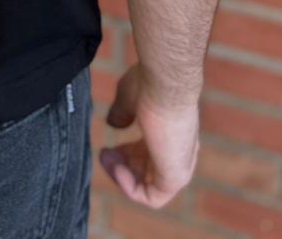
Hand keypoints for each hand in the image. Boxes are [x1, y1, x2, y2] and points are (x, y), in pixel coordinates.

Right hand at [99, 63, 199, 208]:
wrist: (165, 84)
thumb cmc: (150, 84)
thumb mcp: (128, 99)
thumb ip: (122, 114)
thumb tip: (113, 124)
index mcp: (172, 133)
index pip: (150, 154)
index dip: (127, 154)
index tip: (109, 147)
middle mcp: (179, 151)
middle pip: (148, 171)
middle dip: (122, 165)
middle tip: (103, 154)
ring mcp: (179, 165)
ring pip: (149, 186)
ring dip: (122, 177)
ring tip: (105, 159)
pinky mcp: (175, 176)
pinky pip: (152, 197)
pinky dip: (130, 187)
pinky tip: (116, 168)